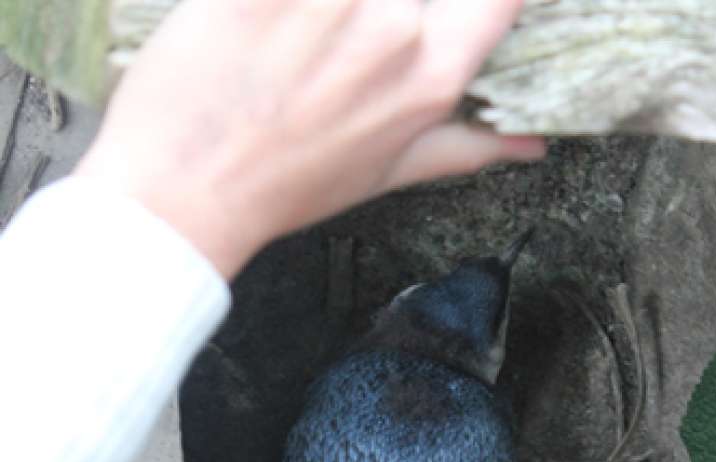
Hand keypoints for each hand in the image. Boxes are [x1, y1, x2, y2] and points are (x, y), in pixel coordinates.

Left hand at [75, 0, 544, 277]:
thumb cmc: (282, 186)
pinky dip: (284, 3)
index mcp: (430, 77)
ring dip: (331, 9)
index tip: (451, 13)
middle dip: (382, 11)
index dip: (488, 0)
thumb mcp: (382, 174)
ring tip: (300, 43)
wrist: (185, 188)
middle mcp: (393, 28)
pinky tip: (269, 23)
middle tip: (334, 46)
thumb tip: (530, 147)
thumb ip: (463, 148)